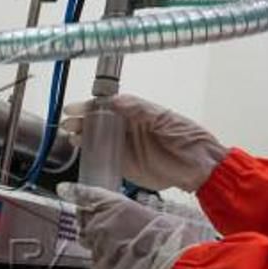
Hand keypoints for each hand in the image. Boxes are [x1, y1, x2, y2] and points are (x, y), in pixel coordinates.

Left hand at [58, 182, 208, 268]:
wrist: (173, 263)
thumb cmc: (169, 240)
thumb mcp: (149, 215)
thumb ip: (124, 216)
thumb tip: (117, 221)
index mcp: (116, 204)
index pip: (88, 195)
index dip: (75, 193)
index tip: (64, 189)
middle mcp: (102, 221)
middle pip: (86, 224)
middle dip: (96, 230)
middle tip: (118, 239)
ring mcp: (98, 243)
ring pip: (91, 245)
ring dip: (103, 250)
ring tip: (128, 256)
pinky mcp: (99, 264)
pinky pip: (97, 264)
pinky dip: (107, 267)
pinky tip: (125, 268)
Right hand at [61, 95, 227, 191]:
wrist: (200, 168)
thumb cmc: (187, 138)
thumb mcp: (166, 120)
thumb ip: (140, 110)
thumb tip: (115, 100)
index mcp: (137, 113)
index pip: (108, 106)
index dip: (91, 106)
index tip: (75, 108)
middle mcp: (128, 128)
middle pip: (99, 121)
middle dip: (81, 121)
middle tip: (67, 123)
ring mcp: (125, 147)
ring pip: (98, 138)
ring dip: (83, 135)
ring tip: (70, 135)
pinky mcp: (125, 165)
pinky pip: (104, 157)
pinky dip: (91, 153)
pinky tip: (81, 150)